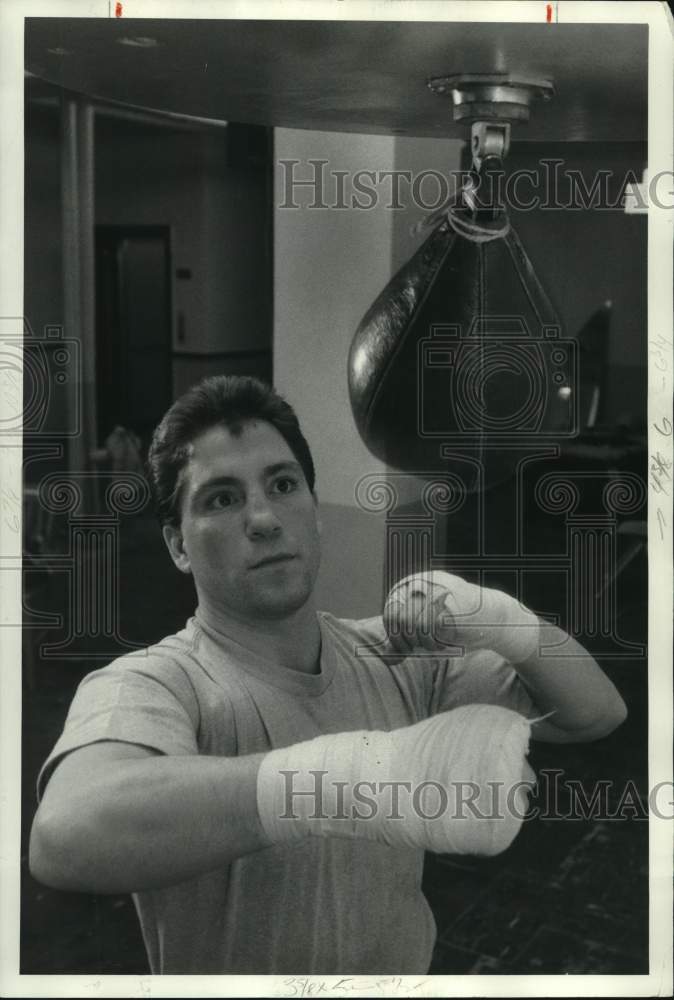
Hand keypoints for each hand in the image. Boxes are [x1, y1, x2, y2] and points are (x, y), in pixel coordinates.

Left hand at [383, 570, 539, 662]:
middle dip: (406, 641)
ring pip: (411, 624)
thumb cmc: (459, 625)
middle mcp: (423, 582)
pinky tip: (444, 644)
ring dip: (421, 643)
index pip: (390, 611)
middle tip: (421, 649)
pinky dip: (433, 644)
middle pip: (397, 618)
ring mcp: (437, 591)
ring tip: (436, 645)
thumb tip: (384, 657)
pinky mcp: (451, 604)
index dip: (395, 635)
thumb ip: (406, 638)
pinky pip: (429, 629)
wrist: (496, 618)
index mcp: (414, 583)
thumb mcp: (427, 630)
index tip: (407, 647)